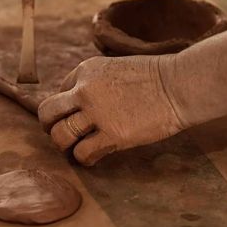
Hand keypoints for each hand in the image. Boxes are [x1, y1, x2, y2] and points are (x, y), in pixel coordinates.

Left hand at [37, 55, 188, 165]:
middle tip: (62, 134)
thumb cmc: (154, 77)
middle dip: (50, 126)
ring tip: (75, 148)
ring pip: (60, 135)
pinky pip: (82, 153)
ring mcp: (97, 113)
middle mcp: (84, 91)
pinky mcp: (113, 135)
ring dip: (64, 145)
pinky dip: (84, 159)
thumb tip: (79, 106)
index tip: (74, 117)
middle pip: (48, 113)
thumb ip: (93, 83)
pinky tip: (93, 158)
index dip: (65, 108)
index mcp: (85, 71)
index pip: (59, 92)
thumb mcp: (115, 67)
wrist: (179, 85)